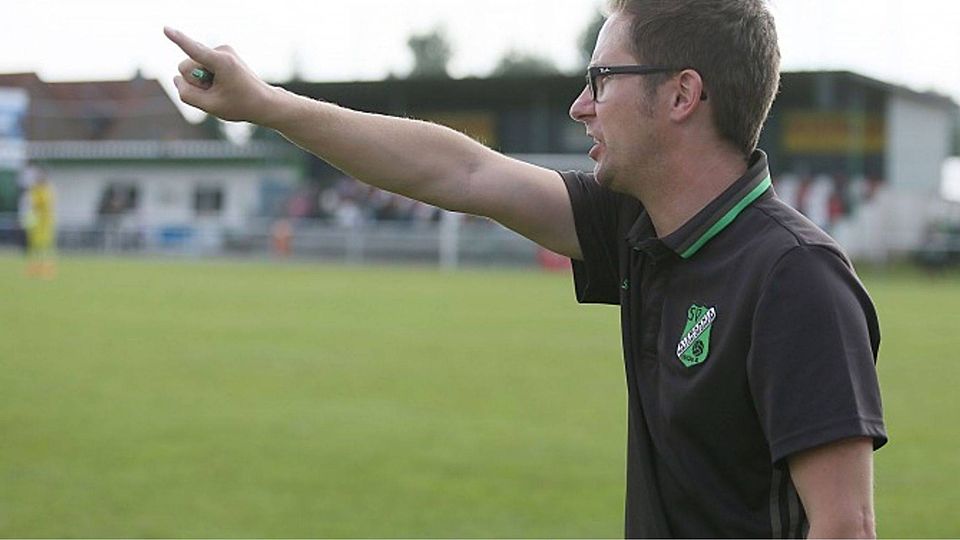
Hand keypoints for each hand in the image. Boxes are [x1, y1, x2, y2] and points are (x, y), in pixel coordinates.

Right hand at [163, 27, 278, 123]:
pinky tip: (222, 83)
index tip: (165, 28)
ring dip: (201, 80)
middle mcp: (221, 51)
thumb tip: (177, 79)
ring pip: (192, 66)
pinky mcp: (220, 54)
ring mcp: (221, 51)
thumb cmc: (240, 105)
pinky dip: (207, 77)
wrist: (263, 102)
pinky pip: (200, 65)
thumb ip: (187, 94)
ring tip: (221, 88)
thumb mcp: (210, 106)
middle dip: (194, 81)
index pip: (194, 50)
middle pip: (186, 66)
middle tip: (215, 92)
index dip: (178, 40)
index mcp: (222, 62)